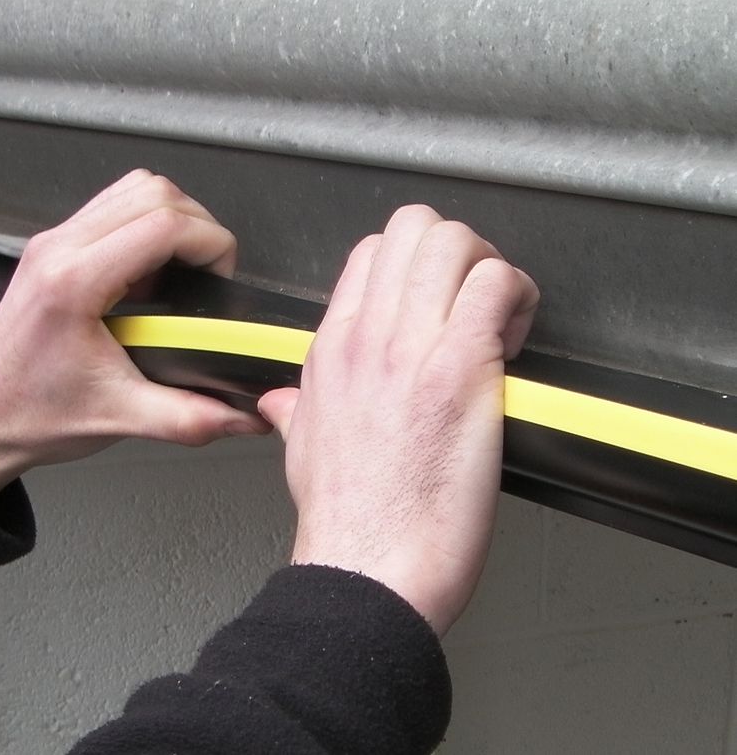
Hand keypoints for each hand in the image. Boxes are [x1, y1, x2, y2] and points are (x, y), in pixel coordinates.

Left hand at [0, 170, 269, 502]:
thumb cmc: (32, 415)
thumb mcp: (121, 418)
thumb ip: (191, 417)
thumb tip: (244, 415)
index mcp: (72, 282)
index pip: (161, 223)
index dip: (210, 242)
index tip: (223, 277)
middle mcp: (58, 249)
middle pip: (152, 192)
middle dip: (198, 226)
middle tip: (210, 273)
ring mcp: (52, 243)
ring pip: (131, 189)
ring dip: (171, 218)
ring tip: (183, 270)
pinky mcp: (52, 249)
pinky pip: (110, 208)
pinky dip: (144, 224)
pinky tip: (151, 274)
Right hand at [258, 206, 538, 635]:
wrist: (368, 569)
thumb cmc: (347, 522)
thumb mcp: (300, 451)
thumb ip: (293, 411)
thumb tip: (277, 403)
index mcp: (331, 349)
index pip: (371, 252)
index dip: (416, 268)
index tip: (440, 309)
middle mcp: (366, 336)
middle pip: (415, 228)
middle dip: (459, 252)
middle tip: (477, 302)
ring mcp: (411, 348)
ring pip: (456, 241)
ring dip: (492, 270)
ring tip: (502, 322)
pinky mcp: (460, 371)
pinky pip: (497, 285)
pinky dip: (520, 299)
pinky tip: (515, 344)